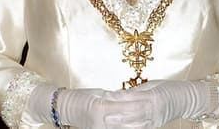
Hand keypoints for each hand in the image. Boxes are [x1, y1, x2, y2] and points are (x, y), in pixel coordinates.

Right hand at [28, 84, 149, 128]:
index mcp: (100, 107)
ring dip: (136, 127)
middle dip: (141, 119)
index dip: (138, 105)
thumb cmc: (82, 97)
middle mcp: (99, 121)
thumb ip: (115, 96)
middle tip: (155, 116)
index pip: (124, 106)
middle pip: (126, 122)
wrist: (63, 108)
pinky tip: (136, 127)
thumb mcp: (100, 93)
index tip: (151, 102)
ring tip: (149, 123)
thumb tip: (131, 96)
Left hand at [111, 79, 213, 126]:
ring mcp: (156, 119)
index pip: (133, 96)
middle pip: (132, 112)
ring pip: (135, 124)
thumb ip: (136, 90)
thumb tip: (118, 93)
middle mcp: (155, 108)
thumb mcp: (153, 84)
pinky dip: (130, 128)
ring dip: (121, 124)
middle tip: (102, 113)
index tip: (106, 95)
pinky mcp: (156, 126)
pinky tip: (121, 128)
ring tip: (108, 122)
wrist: (186, 99)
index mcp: (154, 95)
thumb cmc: (170, 88)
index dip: (119, 96)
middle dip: (117, 113)